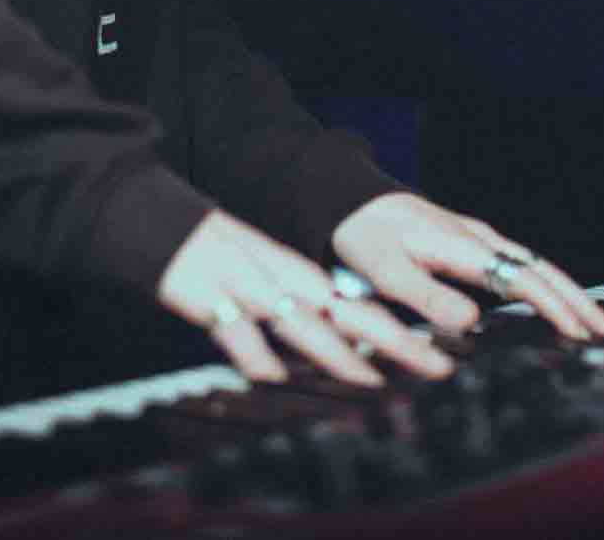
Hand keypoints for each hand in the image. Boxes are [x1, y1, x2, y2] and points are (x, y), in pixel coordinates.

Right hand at [157, 208, 455, 387]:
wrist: (164, 223)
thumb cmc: (218, 258)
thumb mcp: (268, 277)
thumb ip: (301, 310)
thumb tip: (342, 348)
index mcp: (301, 277)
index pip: (361, 305)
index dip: (401, 331)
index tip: (439, 354)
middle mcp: (285, 282)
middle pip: (349, 313)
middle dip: (396, 342)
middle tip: (438, 366)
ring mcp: (249, 289)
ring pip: (301, 321)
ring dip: (337, 352)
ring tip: (371, 379)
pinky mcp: (211, 297)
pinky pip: (235, 331)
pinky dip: (253, 353)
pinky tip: (269, 376)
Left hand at [331, 192, 603, 342]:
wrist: (352, 201)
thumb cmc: (366, 237)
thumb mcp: (386, 270)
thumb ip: (427, 296)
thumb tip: (471, 323)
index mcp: (463, 245)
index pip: (520, 278)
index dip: (552, 307)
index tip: (578, 334)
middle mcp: (481, 238)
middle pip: (544, 270)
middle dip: (581, 303)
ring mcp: (482, 239)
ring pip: (539, 267)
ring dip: (573, 296)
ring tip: (601, 328)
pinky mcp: (477, 244)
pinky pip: (525, 266)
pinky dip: (552, 287)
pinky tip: (562, 307)